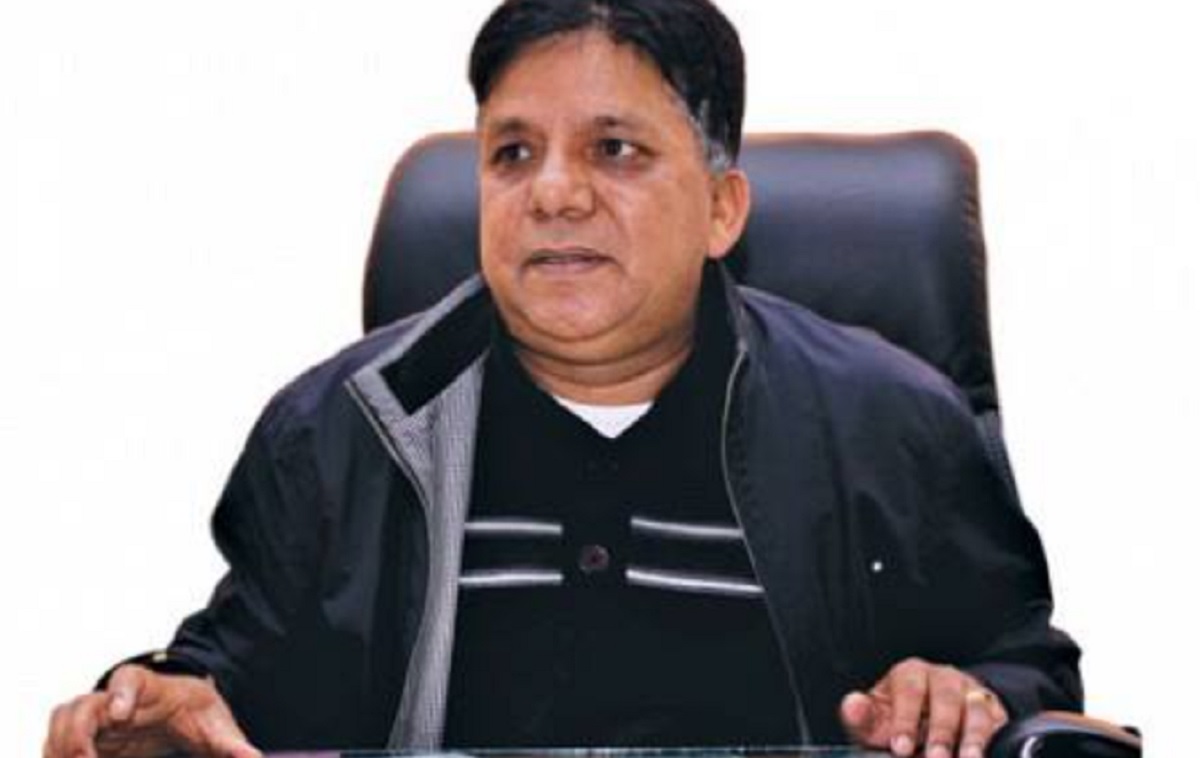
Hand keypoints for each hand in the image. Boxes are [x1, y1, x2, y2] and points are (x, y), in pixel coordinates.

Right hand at [44, 664, 261, 757]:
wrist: (181, 707)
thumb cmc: (195, 710)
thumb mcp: (216, 724)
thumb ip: (230, 743)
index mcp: (149, 687)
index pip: (128, 679)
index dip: (120, 692)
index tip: (119, 713)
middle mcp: (114, 699)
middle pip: (82, 704)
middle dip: (76, 733)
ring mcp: (95, 718)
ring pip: (62, 720)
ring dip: (59, 746)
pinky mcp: (85, 739)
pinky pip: (57, 743)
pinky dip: (56, 755)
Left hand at [840, 657, 1007, 757]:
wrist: (930, 724)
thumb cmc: (897, 722)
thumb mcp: (876, 722)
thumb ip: (862, 717)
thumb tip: (852, 705)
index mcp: (910, 674)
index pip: (909, 690)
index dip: (905, 719)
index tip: (899, 747)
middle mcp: (942, 678)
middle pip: (945, 698)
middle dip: (939, 732)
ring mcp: (970, 692)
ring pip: (974, 710)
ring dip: (970, 739)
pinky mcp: (992, 711)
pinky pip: (996, 723)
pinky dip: (989, 740)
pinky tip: (980, 756)